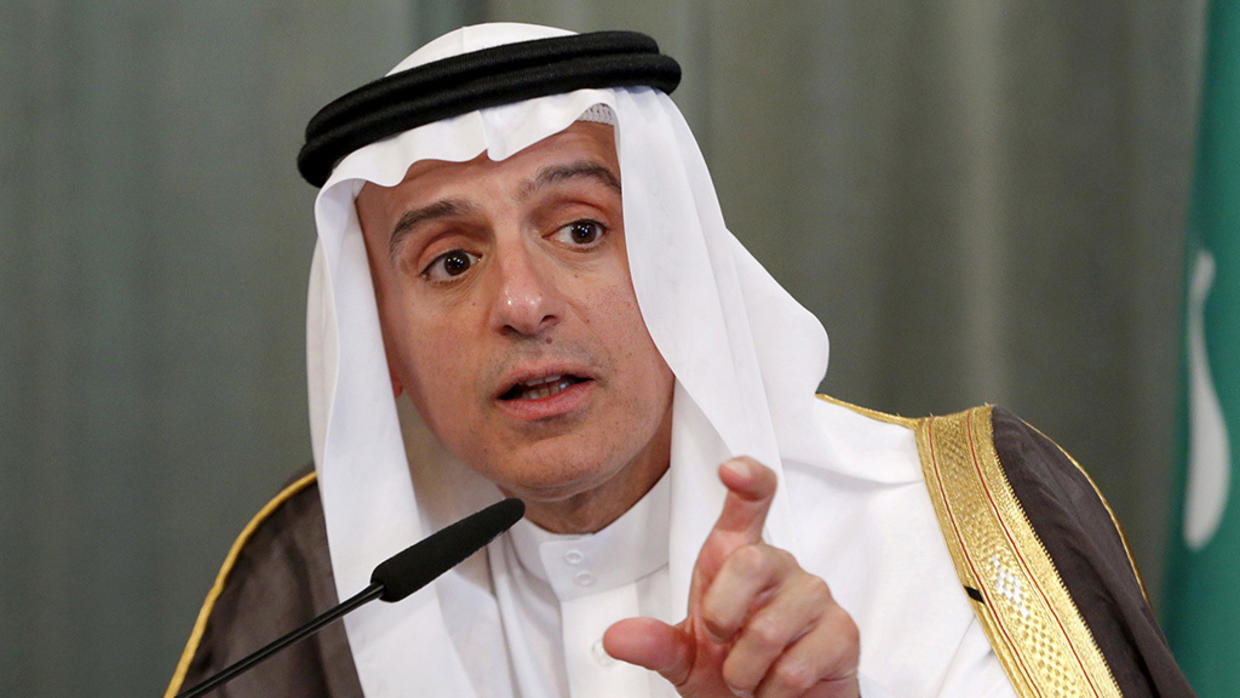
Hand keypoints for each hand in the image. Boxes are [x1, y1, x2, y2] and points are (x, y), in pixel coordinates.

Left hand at [604, 457, 859, 696]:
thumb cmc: (733, 673)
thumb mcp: (685, 660)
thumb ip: (655, 644)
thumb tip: (617, 637)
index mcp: (737, 559)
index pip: (750, 505)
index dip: (747, 480)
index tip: (731, 470)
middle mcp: (780, 567)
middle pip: (751, 562)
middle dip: (722, 615)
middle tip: (721, 646)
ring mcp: (815, 596)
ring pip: (769, 629)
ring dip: (745, 671)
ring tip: (749, 679)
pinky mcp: (843, 633)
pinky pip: (797, 667)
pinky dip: (772, 693)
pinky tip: (776, 691)